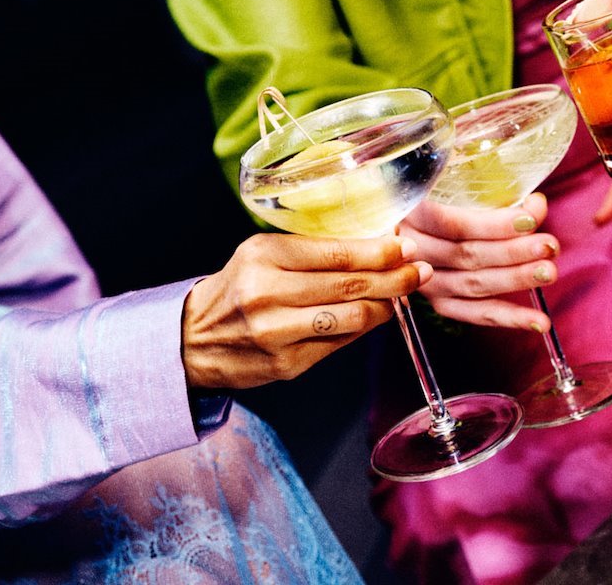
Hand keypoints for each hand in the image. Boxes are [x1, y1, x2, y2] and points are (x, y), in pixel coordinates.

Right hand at [180, 233, 429, 388]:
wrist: (192, 339)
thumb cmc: (237, 288)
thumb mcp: (262, 255)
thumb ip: (312, 251)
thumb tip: (375, 247)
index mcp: (264, 257)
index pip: (337, 254)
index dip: (380, 252)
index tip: (406, 247)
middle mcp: (268, 294)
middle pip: (350, 286)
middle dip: (394, 278)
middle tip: (419, 271)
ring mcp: (277, 333)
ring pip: (351, 319)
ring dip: (385, 306)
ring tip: (401, 295)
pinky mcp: (286, 364)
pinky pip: (339, 344)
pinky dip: (362, 329)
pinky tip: (373, 317)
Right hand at [398, 194, 558, 330]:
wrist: (415, 224)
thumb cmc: (443, 197)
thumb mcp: (461, 186)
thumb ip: (498, 196)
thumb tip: (536, 205)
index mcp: (409, 212)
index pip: (450, 222)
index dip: (492, 224)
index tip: (530, 219)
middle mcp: (412, 250)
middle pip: (466, 255)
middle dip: (513, 251)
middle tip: (549, 246)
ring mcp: (425, 280)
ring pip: (473, 284)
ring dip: (516, 279)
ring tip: (548, 272)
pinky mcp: (440, 302)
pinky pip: (477, 313)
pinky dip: (511, 317)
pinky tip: (539, 321)